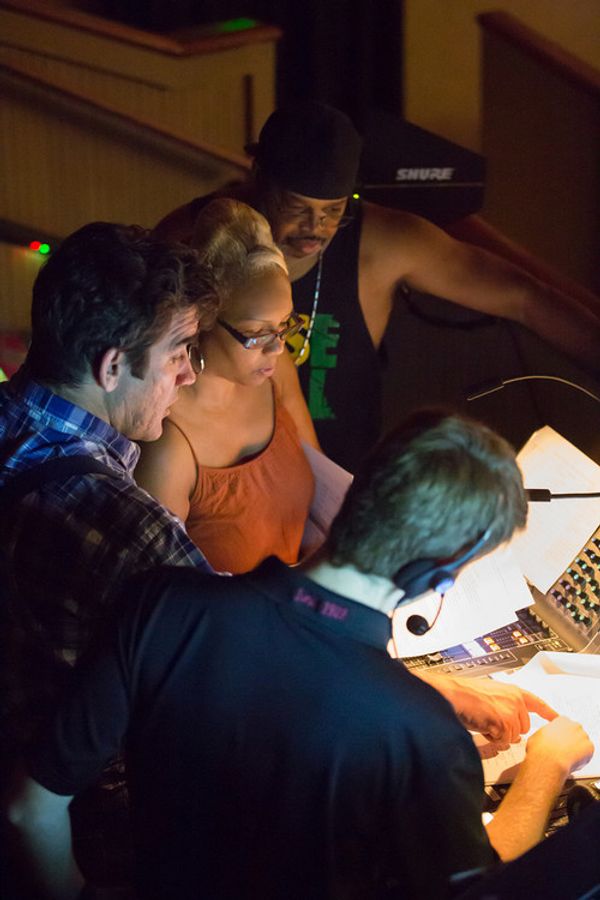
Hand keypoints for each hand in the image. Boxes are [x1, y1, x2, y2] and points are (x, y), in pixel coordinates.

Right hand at [430, 674, 556, 741]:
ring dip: (499, 734)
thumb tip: (512, 722)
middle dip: (509, 729)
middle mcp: (515, 700)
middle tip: (492, 721)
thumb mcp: (491, 694)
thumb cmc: (466, 694)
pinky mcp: (504, 723)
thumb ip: (506, 704)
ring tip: (484, 721)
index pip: (537, 702)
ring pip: (513, 736)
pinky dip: (492, 738)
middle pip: (524, 727)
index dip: (548, 712)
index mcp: (513, 690)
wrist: (453, 696)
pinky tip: (482, 726)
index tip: (558, 718)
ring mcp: (511, 712)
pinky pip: (503, 740)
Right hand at [526, 715, 593, 776]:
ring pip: (582, 744)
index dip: (562, 736)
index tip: (560, 743)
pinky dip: (582, 759)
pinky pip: (588, 754)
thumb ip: (545, 734)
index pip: (566, 726)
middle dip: (572, 742)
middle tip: (564, 752)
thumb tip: (544, 740)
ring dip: (577, 750)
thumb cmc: (540, 749)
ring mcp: (583, 735)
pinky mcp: (590, 747)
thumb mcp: (537, 735)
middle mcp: (574, 725)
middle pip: (576, 734)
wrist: (548, 760)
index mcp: (562, 720)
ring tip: (567, 759)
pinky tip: (572, 762)